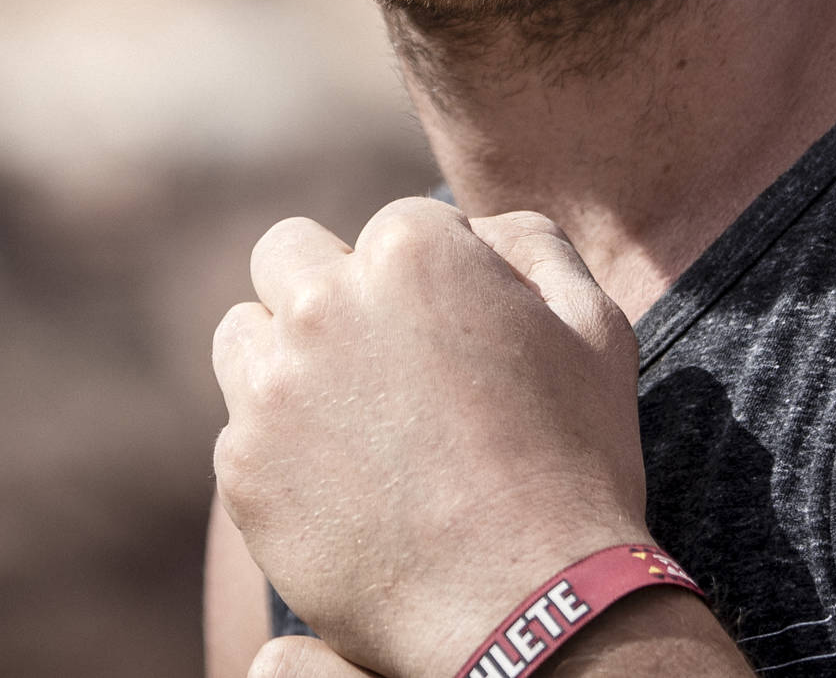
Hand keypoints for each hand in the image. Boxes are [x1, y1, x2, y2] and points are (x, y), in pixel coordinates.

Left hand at [212, 200, 649, 677]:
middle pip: (288, 256)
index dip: (433, 280)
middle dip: (327, 289)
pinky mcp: (242, 468)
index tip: (454, 336)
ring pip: (244, 335)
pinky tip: (343, 489)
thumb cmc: (577, 464)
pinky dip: (279, 451)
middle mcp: (323, 304)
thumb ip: (530, 244)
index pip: (394, 229)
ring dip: (283, 357)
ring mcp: (273, 388)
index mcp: (411, 253)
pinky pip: (241, 430)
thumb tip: (477, 228)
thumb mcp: (595, 329)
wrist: (533, 607)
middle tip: (378, 359)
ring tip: (348, 418)